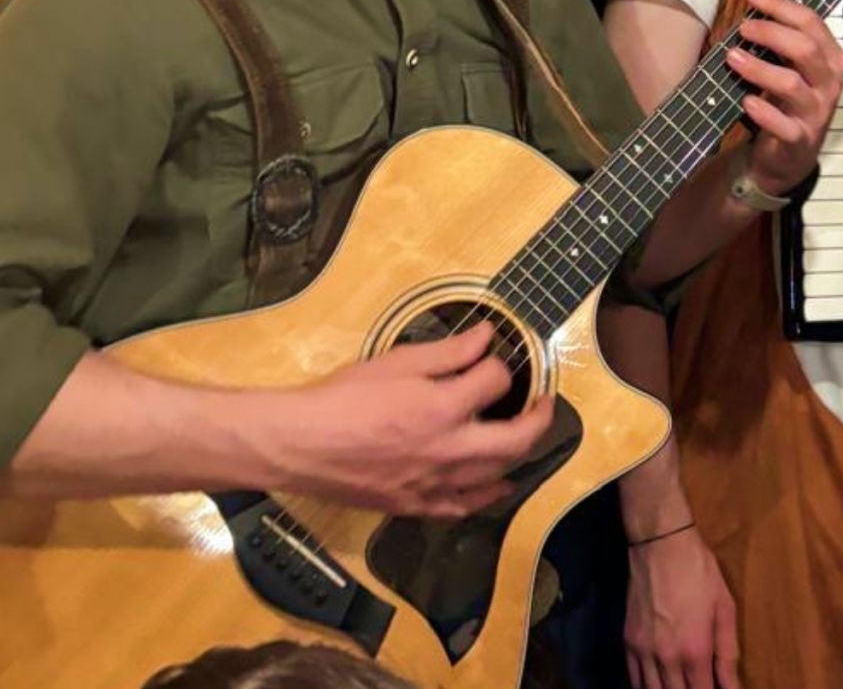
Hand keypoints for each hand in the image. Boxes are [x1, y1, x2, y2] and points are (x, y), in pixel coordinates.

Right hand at [263, 324, 554, 516]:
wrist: (297, 444)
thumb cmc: (343, 398)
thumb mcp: (398, 362)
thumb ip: (449, 351)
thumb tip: (487, 334)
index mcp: (443, 409)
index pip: (496, 382)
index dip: (499, 365)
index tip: (493, 358)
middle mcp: (448, 451)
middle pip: (516, 439)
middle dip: (539, 417)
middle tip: (545, 402)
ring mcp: (433, 484)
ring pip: (495, 477)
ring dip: (518, 456)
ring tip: (524, 437)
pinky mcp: (414, 506)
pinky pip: (462, 507)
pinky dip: (485, 496)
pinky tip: (494, 486)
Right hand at [625, 525, 742, 688]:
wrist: (661, 546)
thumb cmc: (700, 574)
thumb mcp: (725, 609)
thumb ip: (728, 652)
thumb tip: (732, 686)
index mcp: (695, 651)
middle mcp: (666, 658)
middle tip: (699, 684)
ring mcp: (643, 652)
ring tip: (681, 685)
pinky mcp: (628, 642)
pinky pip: (634, 678)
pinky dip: (646, 687)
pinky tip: (658, 684)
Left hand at [725, 0, 842, 195]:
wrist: (787, 158)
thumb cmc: (786, 104)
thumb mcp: (791, 68)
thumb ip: (782, 42)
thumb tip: (756, 8)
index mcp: (830, 59)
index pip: (812, 23)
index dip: (781, 6)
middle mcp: (828, 83)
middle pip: (805, 48)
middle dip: (771, 32)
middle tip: (743, 28)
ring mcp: (816, 112)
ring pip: (791, 84)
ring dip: (759, 68)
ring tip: (733, 57)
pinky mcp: (799, 139)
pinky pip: (784, 125)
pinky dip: (764, 112)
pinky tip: (746, 101)